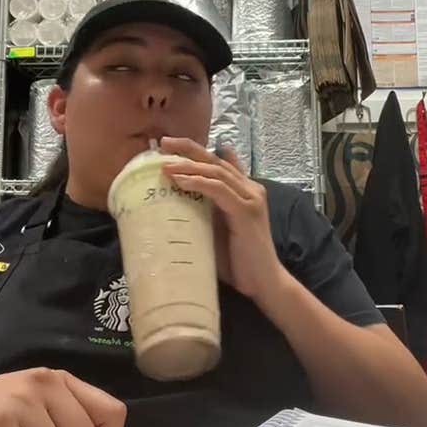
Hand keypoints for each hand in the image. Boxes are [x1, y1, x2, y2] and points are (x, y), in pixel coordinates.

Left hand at [160, 137, 286, 302]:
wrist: (263, 282)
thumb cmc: (237, 261)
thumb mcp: (216, 229)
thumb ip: (203, 212)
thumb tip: (175, 202)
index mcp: (243, 190)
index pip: (217, 162)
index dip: (195, 151)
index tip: (169, 145)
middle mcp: (250, 188)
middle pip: (215, 160)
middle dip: (188, 148)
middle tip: (163, 143)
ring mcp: (250, 198)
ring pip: (216, 171)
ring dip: (188, 165)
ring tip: (165, 162)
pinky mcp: (246, 211)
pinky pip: (219, 189)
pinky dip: (198, 182)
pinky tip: (180, 180)